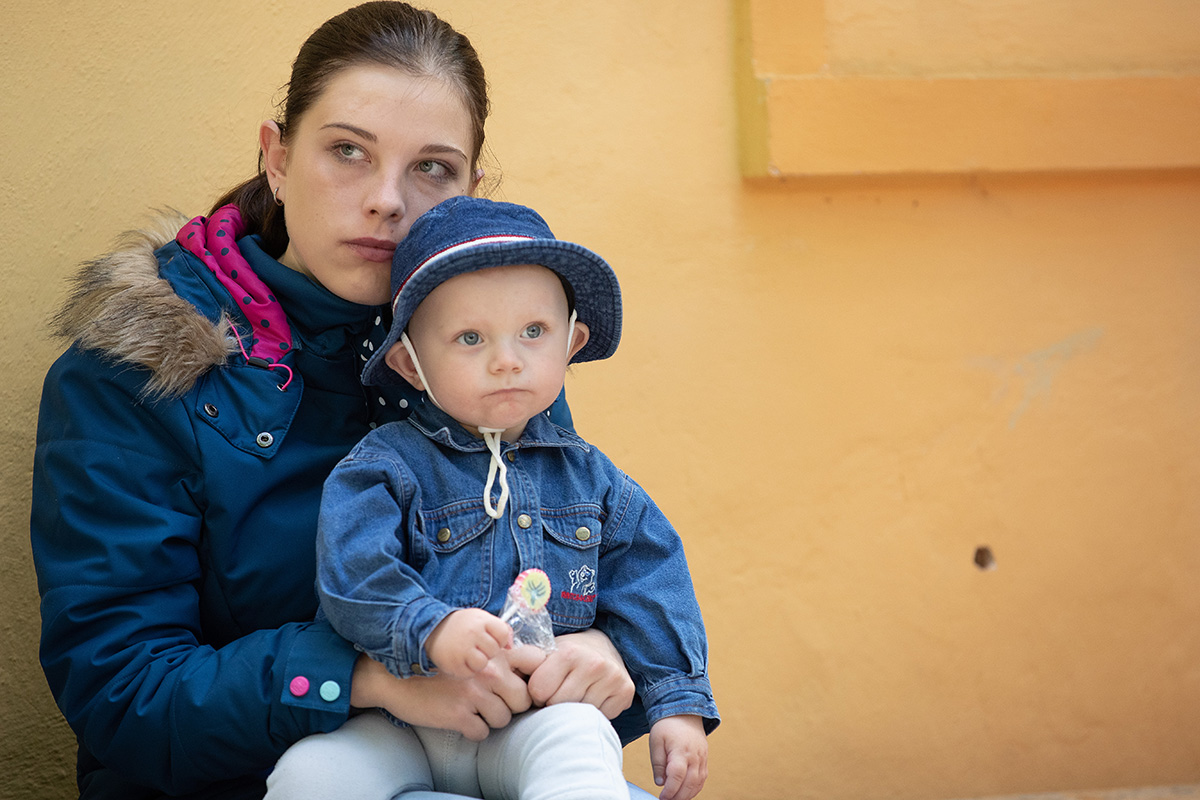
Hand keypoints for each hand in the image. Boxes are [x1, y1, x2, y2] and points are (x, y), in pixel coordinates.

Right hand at [350, 651, 532, 741]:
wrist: (396, 676)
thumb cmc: (436, 666)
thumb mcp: (469, 653)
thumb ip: (496, 658)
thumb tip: (523, 672)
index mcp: (492, 654)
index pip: (533, 665)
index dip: (529, 680)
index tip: (519, 687)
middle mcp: (488, 671)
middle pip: (522, 699)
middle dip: (511, 705)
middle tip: (494, 704)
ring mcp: (473, 693)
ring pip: (503, 719)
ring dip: (490, 719)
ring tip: (474, 711)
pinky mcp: (458, 714)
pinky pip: (481, 733)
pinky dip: (473, 731)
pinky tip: (462, 721)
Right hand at [425, 608, 511, 677]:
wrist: (430, 630)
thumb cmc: (460, 626)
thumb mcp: (480, 619)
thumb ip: (499, 629)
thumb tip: (510, 647)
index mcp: (481, 620)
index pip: (503, 635)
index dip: (498, 639)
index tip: (489, 639)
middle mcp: (472, 633)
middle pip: (494, 651)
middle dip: (487, 651)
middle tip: (475, 647)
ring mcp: (462, 649)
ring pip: (483, 664)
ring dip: (477, 663)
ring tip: (468, 655)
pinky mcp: (453, 664)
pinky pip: (469, 674)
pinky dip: (466, 670)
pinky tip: (459, 661)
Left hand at [526, 628, 634, 718]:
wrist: (604, 647)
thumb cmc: (567, 654)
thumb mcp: (545, 651)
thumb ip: (522, 660)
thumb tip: (497, 668)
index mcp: (569, 652)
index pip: (538, 691)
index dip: (536, 693)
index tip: (541, 687)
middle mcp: (593, 664)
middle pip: (558, 705)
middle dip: (552, 703)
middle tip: (557, 692)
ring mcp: (612, 679)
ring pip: (579, 714)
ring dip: (572, 710)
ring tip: (573, 695)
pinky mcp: (625, 693)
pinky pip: (599, 717)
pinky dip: (591, 713)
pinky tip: (591, 698)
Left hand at [649, 715, 706, 799]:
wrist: (684, 712)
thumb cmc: (667, 725)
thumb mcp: (656, 741)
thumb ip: (658, 763)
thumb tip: (660, 783)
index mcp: (681, 750)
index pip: (677, 776)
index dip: (670, 790)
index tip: (662, 797)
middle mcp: (695, 756)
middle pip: (690, 783)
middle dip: (678, 797)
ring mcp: (702, 758)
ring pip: (698, 783)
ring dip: (687, 795)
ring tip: (675, 799)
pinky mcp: (705, 759)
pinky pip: (703, 778)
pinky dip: (695, 788)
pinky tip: (685, 792)